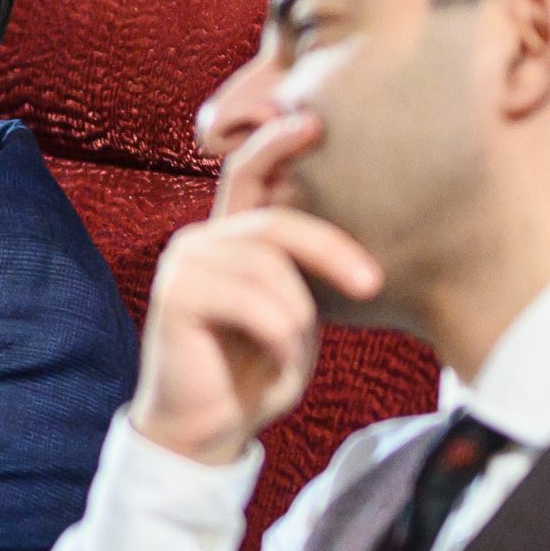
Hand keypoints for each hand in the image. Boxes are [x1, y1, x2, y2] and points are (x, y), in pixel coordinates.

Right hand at [129, 114, 384, 465]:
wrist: (206, 430)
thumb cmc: (255, 371)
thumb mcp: (291, 311)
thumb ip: (298, 269)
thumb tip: (350, 240)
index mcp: (225, 238)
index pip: (247, 173)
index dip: (276, 142)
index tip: (314, 120)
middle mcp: (198, 241)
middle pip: (278, 223)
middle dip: (332, 252)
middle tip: (371, 283)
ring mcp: (184, 266)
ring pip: (273, 271)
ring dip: (297, 322)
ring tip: (288, 356)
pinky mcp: (178, 298)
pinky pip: (257, 304)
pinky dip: (281, 340)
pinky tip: (272, 363)